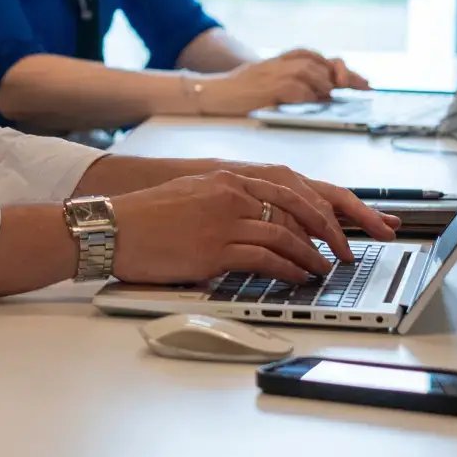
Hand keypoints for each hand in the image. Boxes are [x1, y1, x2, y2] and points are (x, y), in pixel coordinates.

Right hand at [109, 168, 395, 285]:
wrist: (112, 227)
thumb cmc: (143, 217)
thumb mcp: (189, 195)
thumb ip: (224, 202)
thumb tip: (255, 222)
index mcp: (225, 178)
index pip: (289, 189)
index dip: (322, 209)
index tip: (339, 224)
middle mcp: (230, 195)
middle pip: (299, 211)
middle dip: (330, 232)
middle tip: (345, 250)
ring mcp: (224, 222)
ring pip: (287, 237)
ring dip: (312, 257)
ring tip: (323, 269)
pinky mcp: (216, 250)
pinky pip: (267, 260)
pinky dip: (290, 271)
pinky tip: (298, 278)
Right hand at [197, 49, 368, 115]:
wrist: (209, 93)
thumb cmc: (236, 92)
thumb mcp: (264, 82)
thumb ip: (290, 83)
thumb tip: (324, 93)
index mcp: (277, 61)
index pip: (312, 55)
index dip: (338, 66)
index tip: (362, 82)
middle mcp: (276, 63)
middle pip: (316, 62)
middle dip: (339, 76)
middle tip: (357, 90)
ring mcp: (271, 73)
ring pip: (309, 72)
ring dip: (323, 86)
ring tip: (326, 99)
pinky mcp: (266, 88)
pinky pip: (295, 88)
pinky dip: (307, 95)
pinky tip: (310, 103)